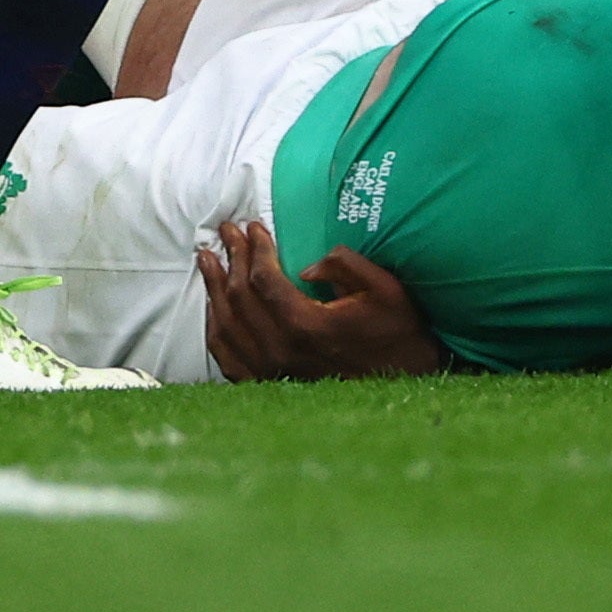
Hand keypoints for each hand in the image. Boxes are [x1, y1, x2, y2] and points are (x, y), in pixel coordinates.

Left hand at [194, 222, 445, 380]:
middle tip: (226, 230)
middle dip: (232, 257)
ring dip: (214, 288)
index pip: (264, 279)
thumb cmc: (397, 330)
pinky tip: (213, 306)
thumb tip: (306, 266)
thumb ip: (346, 265)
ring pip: (226, 325)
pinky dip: (215, 327)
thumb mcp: (385, 287)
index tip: (254, 225)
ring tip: (207, 258)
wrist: (404, 378)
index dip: (255, 248)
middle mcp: (283, 352)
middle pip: (240, 297)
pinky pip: (227, 356)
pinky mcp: (268, 385)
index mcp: (308, 326)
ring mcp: (272, 373)